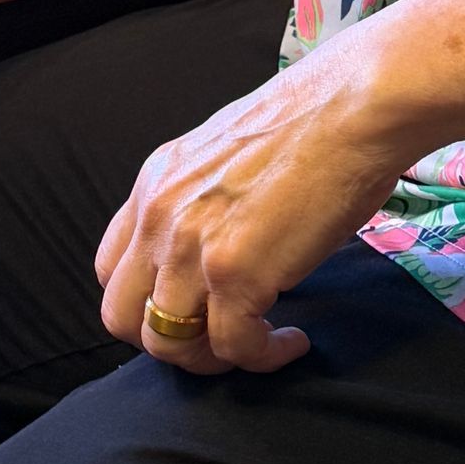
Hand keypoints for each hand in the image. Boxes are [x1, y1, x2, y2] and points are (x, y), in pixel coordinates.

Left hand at [95, 30, 414, 376]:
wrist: (353, 106)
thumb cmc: (314, 120)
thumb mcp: (228, 152)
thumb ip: (204, 197)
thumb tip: (220, 236)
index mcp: (156, 182)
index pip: (111, 267)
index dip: (144, 301)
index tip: (187, 309)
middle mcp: (161, 215)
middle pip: (122, 316)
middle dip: (168, 340)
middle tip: (216, 339)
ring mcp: (192, 247)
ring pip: (168, 343)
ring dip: (213, 357)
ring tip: (258, 342)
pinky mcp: (235, 274)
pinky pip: (232, 347)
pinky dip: (263, 357)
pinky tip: (292, 340)